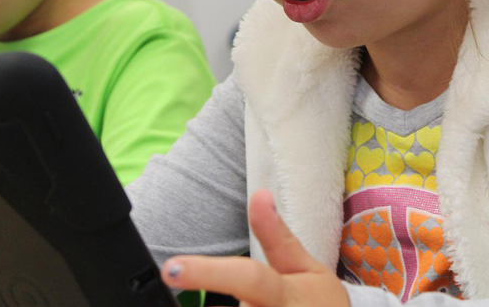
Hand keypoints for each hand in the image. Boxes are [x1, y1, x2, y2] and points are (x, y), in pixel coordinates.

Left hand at [161, 189, 350, 306]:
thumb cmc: (317, 302)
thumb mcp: (305, 268)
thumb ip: (278, 236)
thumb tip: (259, 193)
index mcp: (286, 295)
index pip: (247, 279)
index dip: (208, 273)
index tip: (171, 269)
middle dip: (224, 296)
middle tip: (234, 295)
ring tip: (252, 303)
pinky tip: (242, 306)